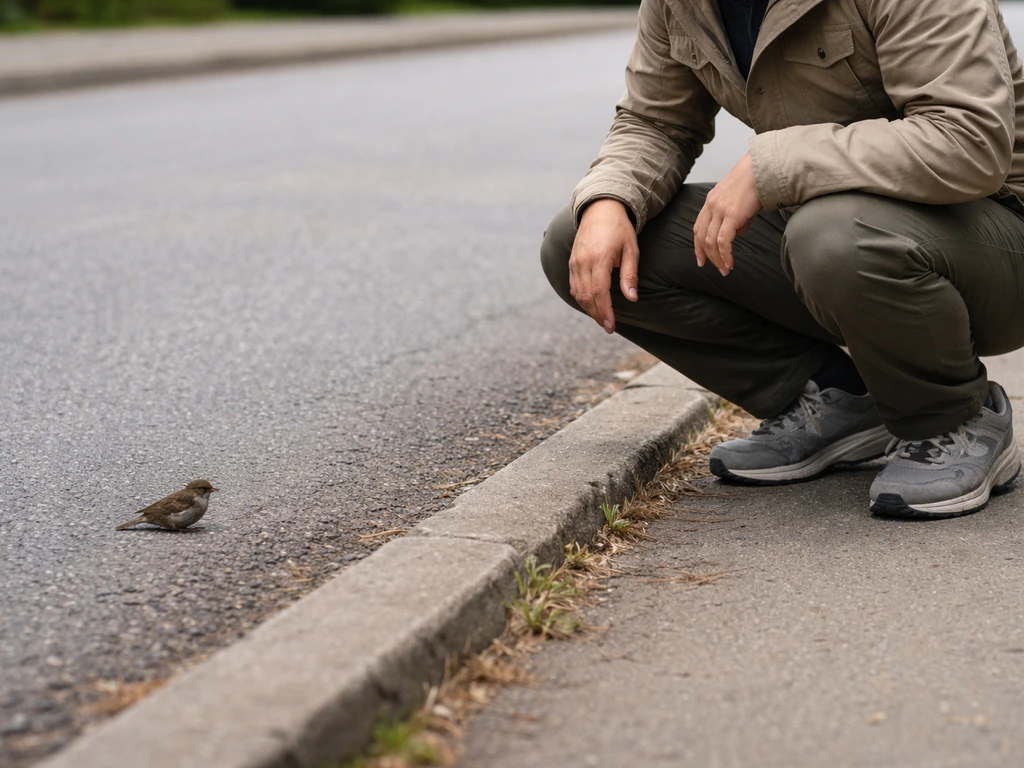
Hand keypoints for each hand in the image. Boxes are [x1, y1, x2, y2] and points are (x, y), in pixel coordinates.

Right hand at [569, 199, 639, 333]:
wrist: (599, 209)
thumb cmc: (619, 229)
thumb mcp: (631, 249)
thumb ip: (630, 274)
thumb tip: (632, 298)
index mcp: (599, 259)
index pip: (599, 292)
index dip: (605, 311)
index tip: (611, 325)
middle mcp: (583, 262)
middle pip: (587, 297)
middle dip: (597, 315)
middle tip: (608, 327)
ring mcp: (574, 263)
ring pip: (578, 294)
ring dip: (589, 309)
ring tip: (601, 318)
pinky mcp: (571, 262)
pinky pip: (574, 286)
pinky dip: (582, 298)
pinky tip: (592, 305)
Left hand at [693, 152, 763, 275]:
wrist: (761, 168)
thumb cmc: (754, 182)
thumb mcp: (738, 200)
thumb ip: (735, 217)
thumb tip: (738, 233)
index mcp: (711, 201)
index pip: (698, 227)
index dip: (698, 246)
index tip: (701, 259)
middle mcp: (711, 206)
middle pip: (702, 237)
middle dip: (707, 256)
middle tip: (716, 268)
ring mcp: (719, 210)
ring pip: (710, 242)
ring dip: (717, 259)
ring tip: (725, 269)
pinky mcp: (731, 215)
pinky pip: (723, 241)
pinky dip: (725, 254)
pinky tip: (730, 262)